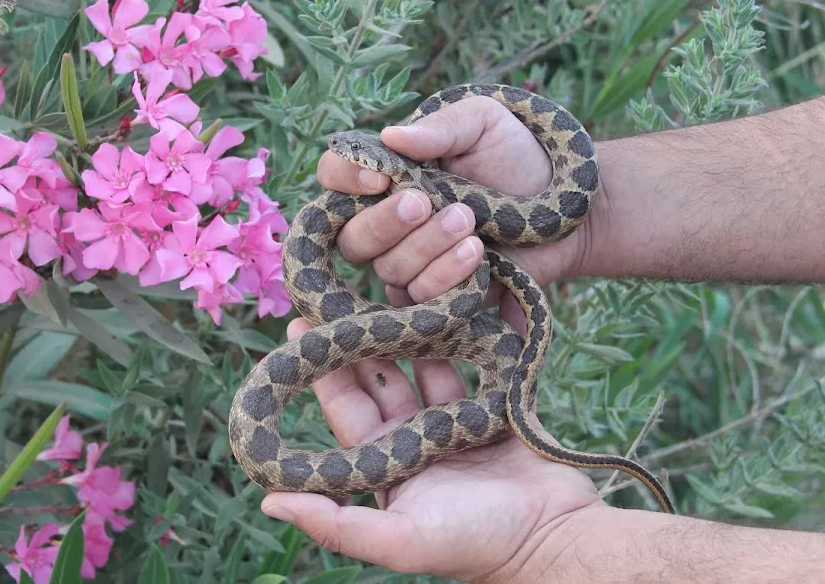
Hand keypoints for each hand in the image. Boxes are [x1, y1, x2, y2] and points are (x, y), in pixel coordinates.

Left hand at [260, 316, 602, 581]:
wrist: (556, 536)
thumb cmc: (476, 542)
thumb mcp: (399, 540)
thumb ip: (334, 524)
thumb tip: (268, 503)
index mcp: (389, 466)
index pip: (348, 409)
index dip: (326, 373)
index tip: (301, 329)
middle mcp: (417, 440)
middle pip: (383, 379)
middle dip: (361, 340)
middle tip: (340, 293)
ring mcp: (457, 420)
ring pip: (427, 362)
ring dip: (410, 328)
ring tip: (390, 281)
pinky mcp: (496, 404)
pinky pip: (474, 360)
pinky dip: (462, 333)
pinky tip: (446, 298)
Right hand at [314, 94, 600, 309]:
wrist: (563, 202)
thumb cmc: (514, 155)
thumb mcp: (481, 123)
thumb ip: (439, 129)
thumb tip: (392, 137)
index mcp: (385, 176)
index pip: (335, 177)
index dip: (344, 178)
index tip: (380, 176)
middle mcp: (386, 224)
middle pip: (353, 237)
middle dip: (384, 221)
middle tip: (423, 202)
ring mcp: (409, 265)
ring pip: (388, 270)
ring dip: (425, 246)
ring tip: (468, 220)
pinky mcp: (437, 300)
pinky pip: (422, 300)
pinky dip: (446, 275)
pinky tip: (477, 253)